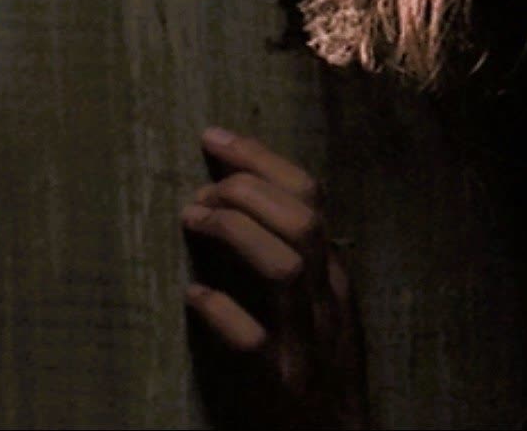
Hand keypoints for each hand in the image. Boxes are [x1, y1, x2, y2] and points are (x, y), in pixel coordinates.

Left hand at [181, 127, 367, 428]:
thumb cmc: (315, 374)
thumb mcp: (317, 310)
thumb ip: (293, 263)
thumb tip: (239, 203)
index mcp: (333, 278)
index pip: (311, 197)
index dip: (261, 160)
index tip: (214, 138)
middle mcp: (326, 304)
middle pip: (302, 222)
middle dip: (247, 189)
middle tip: (202, 187)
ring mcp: (306, 346)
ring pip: (284, 269)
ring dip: (234, 233)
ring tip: (192, 220)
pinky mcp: (280, 388)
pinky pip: (254, 342)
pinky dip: (221, 312)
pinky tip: (192, 296)